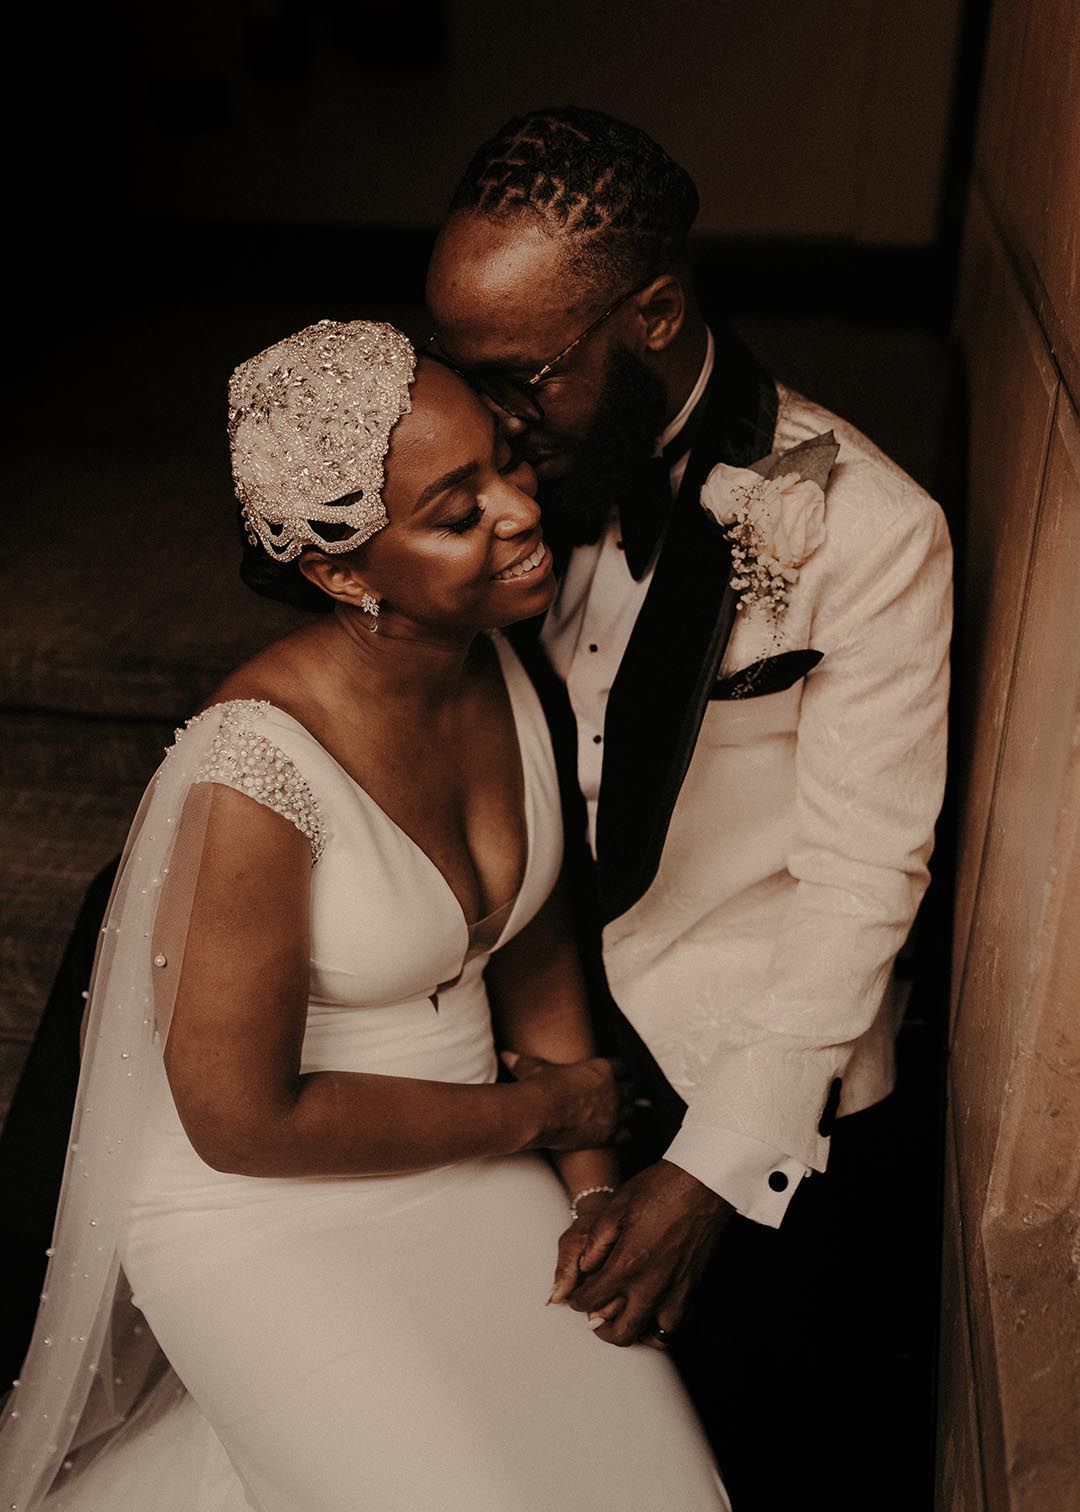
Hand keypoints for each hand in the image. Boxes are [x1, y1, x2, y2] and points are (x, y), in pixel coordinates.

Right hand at [501, 1051, 634, 1151]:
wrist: (537, 1114)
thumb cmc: (538, 1087)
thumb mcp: (533, 1069)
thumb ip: (525, 1062)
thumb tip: (507, 1055)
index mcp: (600, 1069)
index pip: (622, 1065)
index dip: (620, 1070)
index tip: (617, 1073)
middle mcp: (612, 1090)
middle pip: (632, 1089)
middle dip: (627, 1091)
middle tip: (624, 1094)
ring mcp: (613, 1113)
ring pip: (634, 1111)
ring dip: (630, 1112)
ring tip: (627, 1114)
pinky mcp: (609, 1135)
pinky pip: (628, 1134)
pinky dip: (626, 1134)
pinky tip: (622, 1134)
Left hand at [553, 1160, 733, 1345]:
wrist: (702, 1183)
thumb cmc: (659, 1189)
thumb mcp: (617, 1206)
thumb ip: (597, 1242)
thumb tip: (585, 1267)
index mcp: (627, 1265)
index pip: (593, 1301)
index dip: (579, 1302)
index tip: (577, 1298)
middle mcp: (651, 1285)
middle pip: (622, 1332)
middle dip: (603, 1330)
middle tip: (596, 1319)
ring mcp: (676, 1290)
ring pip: (654, 1335)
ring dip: (637, 1331)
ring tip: (627, 1318)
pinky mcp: (694, 1287)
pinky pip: (680, 1323)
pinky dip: (664, 1325)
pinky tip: (656, 1312)